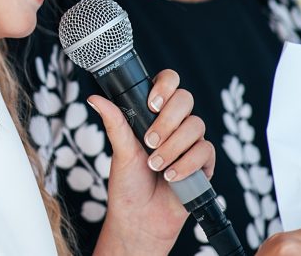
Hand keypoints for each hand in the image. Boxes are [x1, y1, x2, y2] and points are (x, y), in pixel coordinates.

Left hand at [91, 69, 213, 255]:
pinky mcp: (203, 164)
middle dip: (168, 120)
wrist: (140, 218)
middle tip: (149, 141)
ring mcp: (190, 142)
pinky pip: (205, 151)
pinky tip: (171, 176)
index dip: (165, 86)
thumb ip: (115, 122)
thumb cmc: (128, 183)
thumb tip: (94, 98)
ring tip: (155, 165)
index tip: (152, 104)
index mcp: (153, 114)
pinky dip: (187, 163)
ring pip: (196, 126)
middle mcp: (174, 124)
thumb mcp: (120, 150)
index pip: (169, 83)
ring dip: (173, 147)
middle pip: (186, 99)